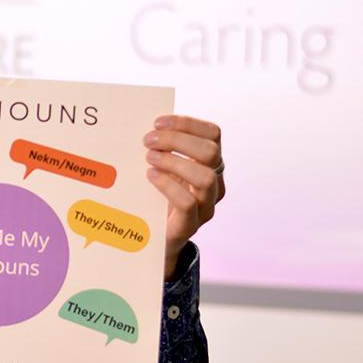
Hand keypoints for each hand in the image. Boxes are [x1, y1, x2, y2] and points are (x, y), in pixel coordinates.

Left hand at [143, 115, 225, 280]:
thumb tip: (148, 125)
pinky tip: (150, 177)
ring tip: (149, 159)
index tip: (157, 122)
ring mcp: (206, 207)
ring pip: (206, 177)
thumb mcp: (162, 167)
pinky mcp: (190, 226)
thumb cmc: (155, 196)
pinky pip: (188, 202)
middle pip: (211, 151)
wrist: (151, 240)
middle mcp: (215, 184)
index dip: (187, 123)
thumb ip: (162, 148)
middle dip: (177, 140)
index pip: (213, 134)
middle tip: (148, 141)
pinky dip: (168, 185)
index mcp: (211, 164)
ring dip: (174, 162)